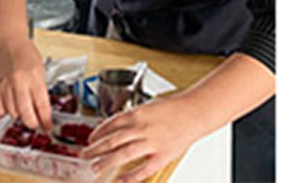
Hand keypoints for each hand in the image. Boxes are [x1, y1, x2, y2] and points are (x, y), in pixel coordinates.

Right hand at [0, 37, 51, 130]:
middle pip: (26, 114)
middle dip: (32, 123)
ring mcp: (4, 85)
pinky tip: (10, 104)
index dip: (46, 120)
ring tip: (22, 107)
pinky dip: (5, 110)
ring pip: (12, 113)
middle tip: (35, 123)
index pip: (42, 106)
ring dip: (19, 114)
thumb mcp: (40, 70)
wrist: (7, 42)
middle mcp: (19, 82)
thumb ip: (40, 90)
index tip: (48, 127)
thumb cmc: (26, 54)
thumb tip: (42, 111)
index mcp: (34, 77)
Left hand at [81, 95, 203, 182]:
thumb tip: (118, 125)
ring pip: (123, 154)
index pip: (111, 124)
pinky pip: (143, 169)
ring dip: (106, 161)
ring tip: (95, 167)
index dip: (98, 132)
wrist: (195, 112)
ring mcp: (151, 143)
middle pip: (112, 140)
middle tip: (84, 155)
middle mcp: (141, 128)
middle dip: (95, 148)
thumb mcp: (149, 105)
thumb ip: (134, 116)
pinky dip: (130, 176)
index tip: (91, 139)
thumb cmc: (175, 108)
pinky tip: (121, 181)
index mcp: (137, 114)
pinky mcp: (162, 155)